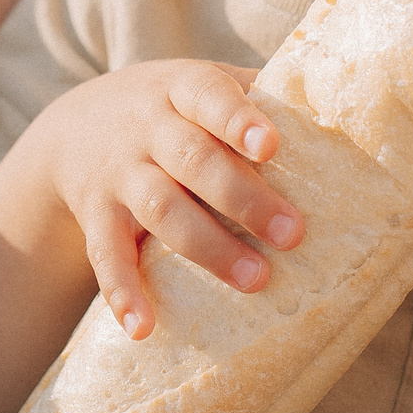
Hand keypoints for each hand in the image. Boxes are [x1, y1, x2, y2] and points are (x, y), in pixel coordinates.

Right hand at [0, 59, 301, 338]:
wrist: (73, 128)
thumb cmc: (170, 110)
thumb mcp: (202, 84)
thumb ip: (259, 94)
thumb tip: (339, 102)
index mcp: (181, 89)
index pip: (208, 96)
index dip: (237, 119)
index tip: (270, 146)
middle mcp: (145, 128)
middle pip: (192, 158)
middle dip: (243, 198)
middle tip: (292, 234)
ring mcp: (118, 172)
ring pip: (160, 208)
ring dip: (207, 247)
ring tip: (255, 279)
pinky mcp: (95, 214)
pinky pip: (105, 255)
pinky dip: (122, 292)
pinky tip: (143, 328)